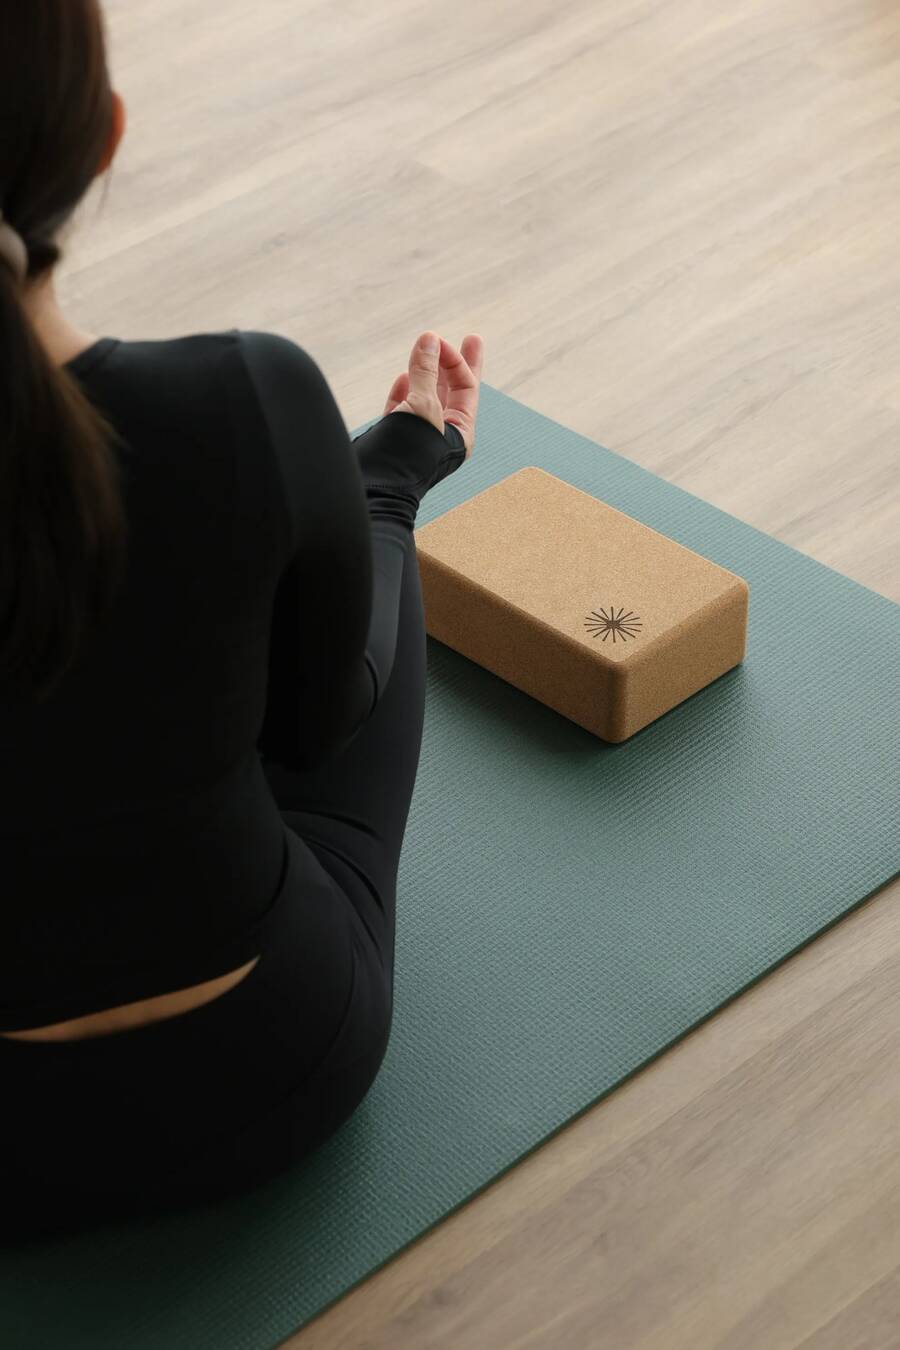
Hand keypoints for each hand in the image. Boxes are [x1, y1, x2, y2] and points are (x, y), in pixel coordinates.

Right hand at [383, 331, 483, 457]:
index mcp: (460, 433)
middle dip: (458, 365)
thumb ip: (425, 372)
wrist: (376, 486)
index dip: (454, 361)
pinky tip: (402, 377)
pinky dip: (402, 392)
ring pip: (425, 396)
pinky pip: (402, 409)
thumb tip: (429, 339)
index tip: (437, 341)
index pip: (466, 387)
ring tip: (426, 350)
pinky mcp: (393, 437)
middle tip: (473, 339)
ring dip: (425, 373)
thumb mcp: (422, 406)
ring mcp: (417, 435)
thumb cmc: (406, 452)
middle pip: (454, 391)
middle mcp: (442, 434)